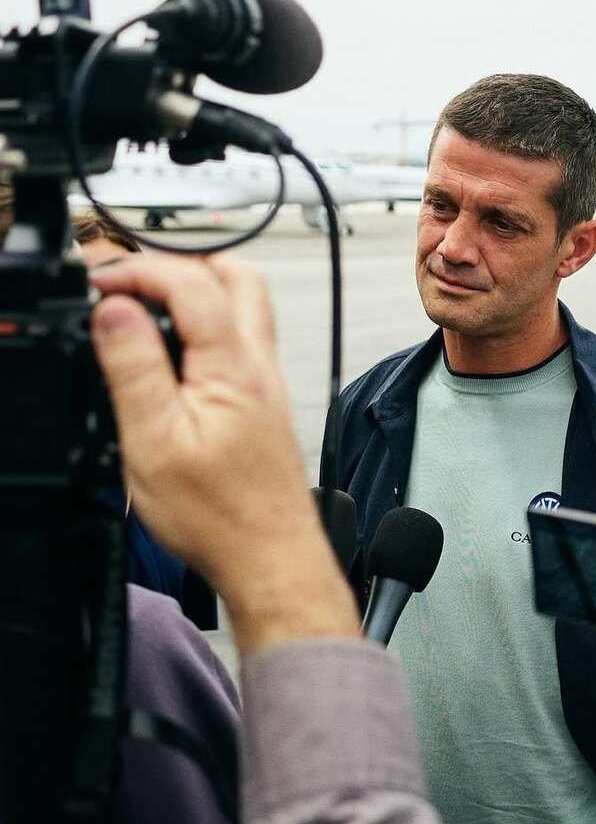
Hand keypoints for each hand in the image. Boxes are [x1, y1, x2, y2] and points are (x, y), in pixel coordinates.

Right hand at [90, 253, 359, 650]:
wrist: (271, 560)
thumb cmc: (221, 518)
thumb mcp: (154, 441)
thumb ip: (134, 367)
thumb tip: (113, 308)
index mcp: (233, 365)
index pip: (190, 279)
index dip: (136, 267)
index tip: (97, 282)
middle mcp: (260, 366)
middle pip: (235, 276)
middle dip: (178, 262)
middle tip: (131, 280)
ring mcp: (267, 384)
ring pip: (243, 307)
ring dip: (196, 292)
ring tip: (146, 311)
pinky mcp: (264, 405)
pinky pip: (240, 343)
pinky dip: (206, 328)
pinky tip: (175, 358)